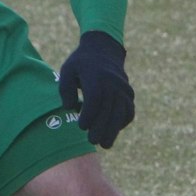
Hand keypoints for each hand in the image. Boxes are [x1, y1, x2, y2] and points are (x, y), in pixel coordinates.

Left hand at [58, 30, 134, 148]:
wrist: (103, 50)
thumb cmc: (81, 64)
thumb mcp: (67, 70)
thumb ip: (65, 89)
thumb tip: (69, 108)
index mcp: (96, 77)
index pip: (95, 100)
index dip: (88, 116)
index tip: (80, 127)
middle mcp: (113, 83)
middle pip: (109, 110)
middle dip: (101, 129)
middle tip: (92, 142)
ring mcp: (123, 88)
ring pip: (122, 113)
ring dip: (114, 130)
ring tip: (105, 144)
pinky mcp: (129, 93)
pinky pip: (129, 111)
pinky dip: (123, 122)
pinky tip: (113, 130)